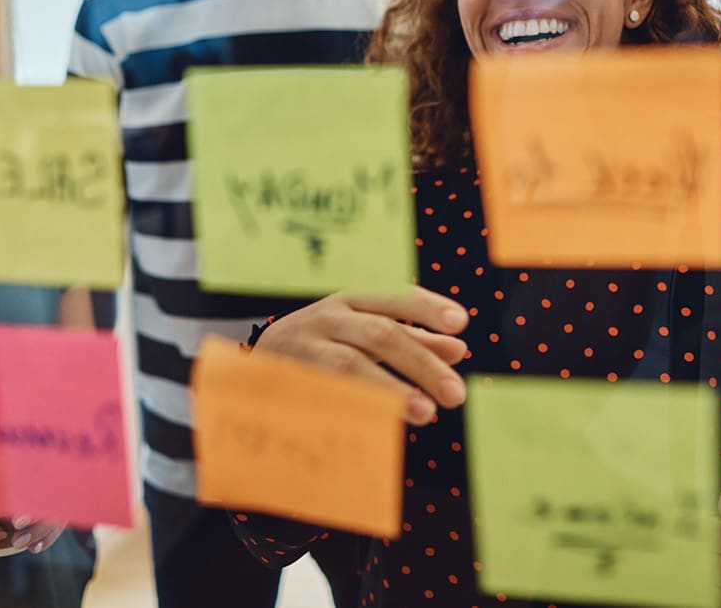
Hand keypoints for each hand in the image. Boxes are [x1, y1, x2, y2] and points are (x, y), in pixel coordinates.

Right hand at [253, 286, 469, 425]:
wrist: (260, 357)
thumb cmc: (327, 341)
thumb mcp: (366, 329)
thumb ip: (412, 338)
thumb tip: (458, 348)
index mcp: (353, 299)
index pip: (394, 296)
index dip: (426, 308)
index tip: (461, 322)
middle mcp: (329, 316)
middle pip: (381, 334)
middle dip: (422, 363)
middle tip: (455, 394)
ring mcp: (308, 347)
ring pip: (353, 364)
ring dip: (393, 389)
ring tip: (426, 413)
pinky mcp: (293, 378)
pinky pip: (328, 394)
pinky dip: (358, 408)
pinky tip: (384, 424)